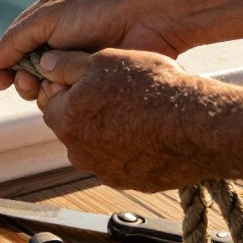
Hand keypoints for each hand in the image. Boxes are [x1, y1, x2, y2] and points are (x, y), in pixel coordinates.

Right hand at [0, 0, 190, 101]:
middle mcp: (57, 46)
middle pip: (25, 74)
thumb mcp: (48, 19)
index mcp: (44, 24)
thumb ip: (16, 40)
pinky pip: (69, 97)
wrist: (147, 20)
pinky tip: (72, 90)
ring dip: (42, 90)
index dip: (1, 66)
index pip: (11, 50)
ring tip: (53, 86)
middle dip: (22, 81)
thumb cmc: (97, 12)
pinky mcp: (94, 82)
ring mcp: (76, 65)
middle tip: (29, 83)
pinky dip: (65, 96)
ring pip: (46, 89)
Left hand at [31, 48, 224, 190]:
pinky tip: (152, 131)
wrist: (198, 124)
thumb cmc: (150, 87)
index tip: (92, 78)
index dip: (70, 87)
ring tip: (139, 110)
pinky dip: (131, 148)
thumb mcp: (103, 60)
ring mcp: (106, 171)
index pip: (52, 102)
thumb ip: (67, 64)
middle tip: (119, 92)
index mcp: (65, 121)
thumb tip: (45, 64)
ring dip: (110, 130)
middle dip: (88, 110)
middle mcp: (79, 152)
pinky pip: (124, 162)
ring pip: (98, 146)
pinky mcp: (132, 182)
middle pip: (73, 126)